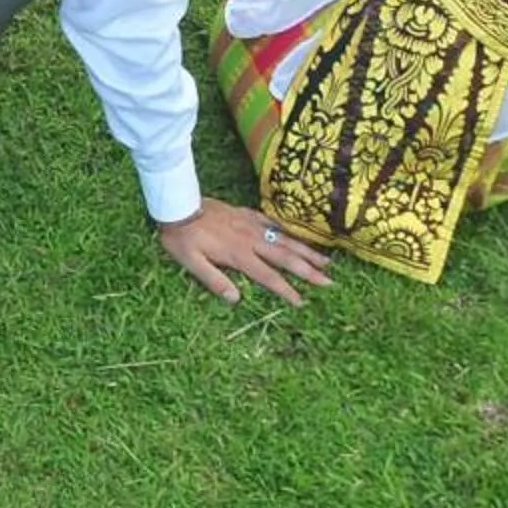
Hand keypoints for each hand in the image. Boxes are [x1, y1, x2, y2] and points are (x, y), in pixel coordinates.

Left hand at [155, 201, 332, 306]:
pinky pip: (274, 223)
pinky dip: (289, 232)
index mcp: (239, 255)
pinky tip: (298, 237)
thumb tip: (236, 300)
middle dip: (309, 271)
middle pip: (286, 258)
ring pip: (285, 239)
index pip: (269, 276)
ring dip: (307, 252)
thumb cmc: (182, 238)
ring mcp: (252, 225)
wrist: (178, 205)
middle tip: (329, 282)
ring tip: (326, 262)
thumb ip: (214, 280)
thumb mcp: (191, 263)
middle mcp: (251, 240)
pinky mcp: (247, 214)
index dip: (286, 290)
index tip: (302, 302)